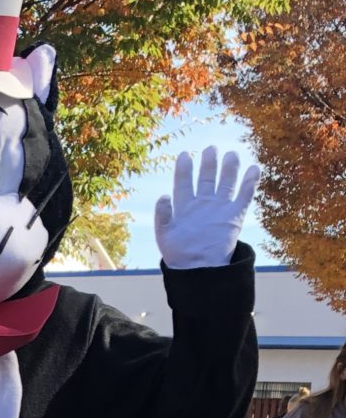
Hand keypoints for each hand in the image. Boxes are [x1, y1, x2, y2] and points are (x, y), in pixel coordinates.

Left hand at [153, 147, 258, 269]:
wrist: (199, 269)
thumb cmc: (179, 254)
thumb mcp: (164, 235)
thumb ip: (163, 214)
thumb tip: (163, 196)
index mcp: (185, 207)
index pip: (183, 183)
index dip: (183, 169)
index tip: (184, 154)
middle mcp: (203, 204)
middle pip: (206, 179)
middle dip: (208, 163)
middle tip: (210, 148)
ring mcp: (219, 209)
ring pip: (225, 183)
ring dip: (228, 169)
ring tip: (232, 154)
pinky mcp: (234, 216)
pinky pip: (244, 196)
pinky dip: (250, 182)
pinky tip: (254, 168)